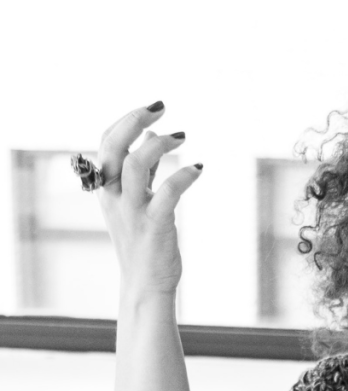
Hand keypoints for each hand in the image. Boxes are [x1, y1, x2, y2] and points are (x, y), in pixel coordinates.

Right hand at [96, 103, 201, 297]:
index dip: (126, 120)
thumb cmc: (143, 239)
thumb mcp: (137, 198)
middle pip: (112, 148)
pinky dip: (183, 176)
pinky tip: (198, 168)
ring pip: (133, 166)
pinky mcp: (154, 226)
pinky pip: (166, 194)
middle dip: (133, 121)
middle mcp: (114, 197)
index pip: (106, 142)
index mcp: (107, 187)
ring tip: (182, 137)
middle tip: (160, 107)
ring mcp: (132, 211)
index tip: (153, 108)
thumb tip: (150, 135)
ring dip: (158, 146)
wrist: (145, 283)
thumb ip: (143, 167)